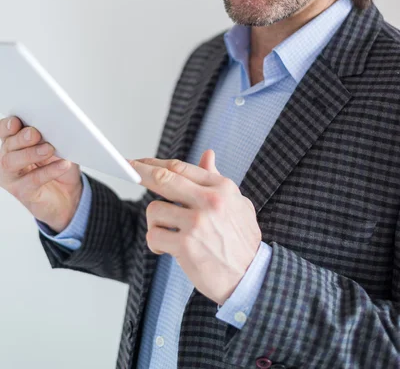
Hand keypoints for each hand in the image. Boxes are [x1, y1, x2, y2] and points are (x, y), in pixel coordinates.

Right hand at [0, 116, 82, 232]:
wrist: (68, 194)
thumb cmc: (58, 165)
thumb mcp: (57, 147)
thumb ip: (51, 137)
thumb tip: (55, 127)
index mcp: (15, 143)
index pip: (5, 131)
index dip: (7, 126)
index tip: (16, 121)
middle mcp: (8, 158)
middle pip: (8, 146)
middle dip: (21, 138)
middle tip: (35, 133)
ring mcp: (12, 177)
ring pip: (12, 162)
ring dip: (31, 154)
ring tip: (50, 149)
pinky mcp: (23, 192)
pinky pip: (32, 180)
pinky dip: (49, 171)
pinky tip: (63, 164)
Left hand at [129, 150, 261, 305]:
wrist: (252, 277)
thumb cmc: (242, 240)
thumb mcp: (238, 203)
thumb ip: (217, 180)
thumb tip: (207, 155)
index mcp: (221, 187)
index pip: (181, 168)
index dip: (156, 163)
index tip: (140, 162)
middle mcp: (210, 201)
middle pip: (163, 178)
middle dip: (140, 172)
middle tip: (126, 168)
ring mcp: (197, 222)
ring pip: (154, 210)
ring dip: (155, 223)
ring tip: (167, 234)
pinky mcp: (186, 245)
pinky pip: (154, 235)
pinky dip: (156, 243)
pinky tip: (166, 249)